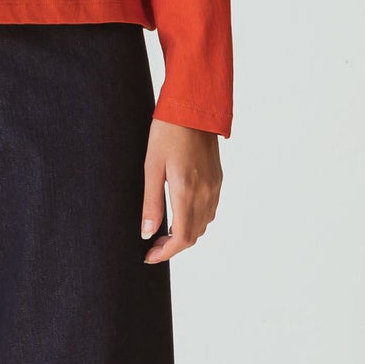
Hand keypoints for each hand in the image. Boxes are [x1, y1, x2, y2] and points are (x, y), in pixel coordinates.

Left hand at [141, 120, 221, 263]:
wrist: (194, 108)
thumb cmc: (167, 132)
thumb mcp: (151, 167)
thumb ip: (151, 203)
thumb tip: (147, 232)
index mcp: (186, 191)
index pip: (182, 237)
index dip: (166, 252)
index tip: (150, 256)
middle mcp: (205, 193)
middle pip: (194, 235)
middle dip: (173, 246)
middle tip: (152, 246)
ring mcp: (214, 186)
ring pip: (204, 224)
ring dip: (185, 234)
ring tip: (163, 232)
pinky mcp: (217, 179)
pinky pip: (210, 210)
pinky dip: (196, 221)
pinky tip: (180, 214)